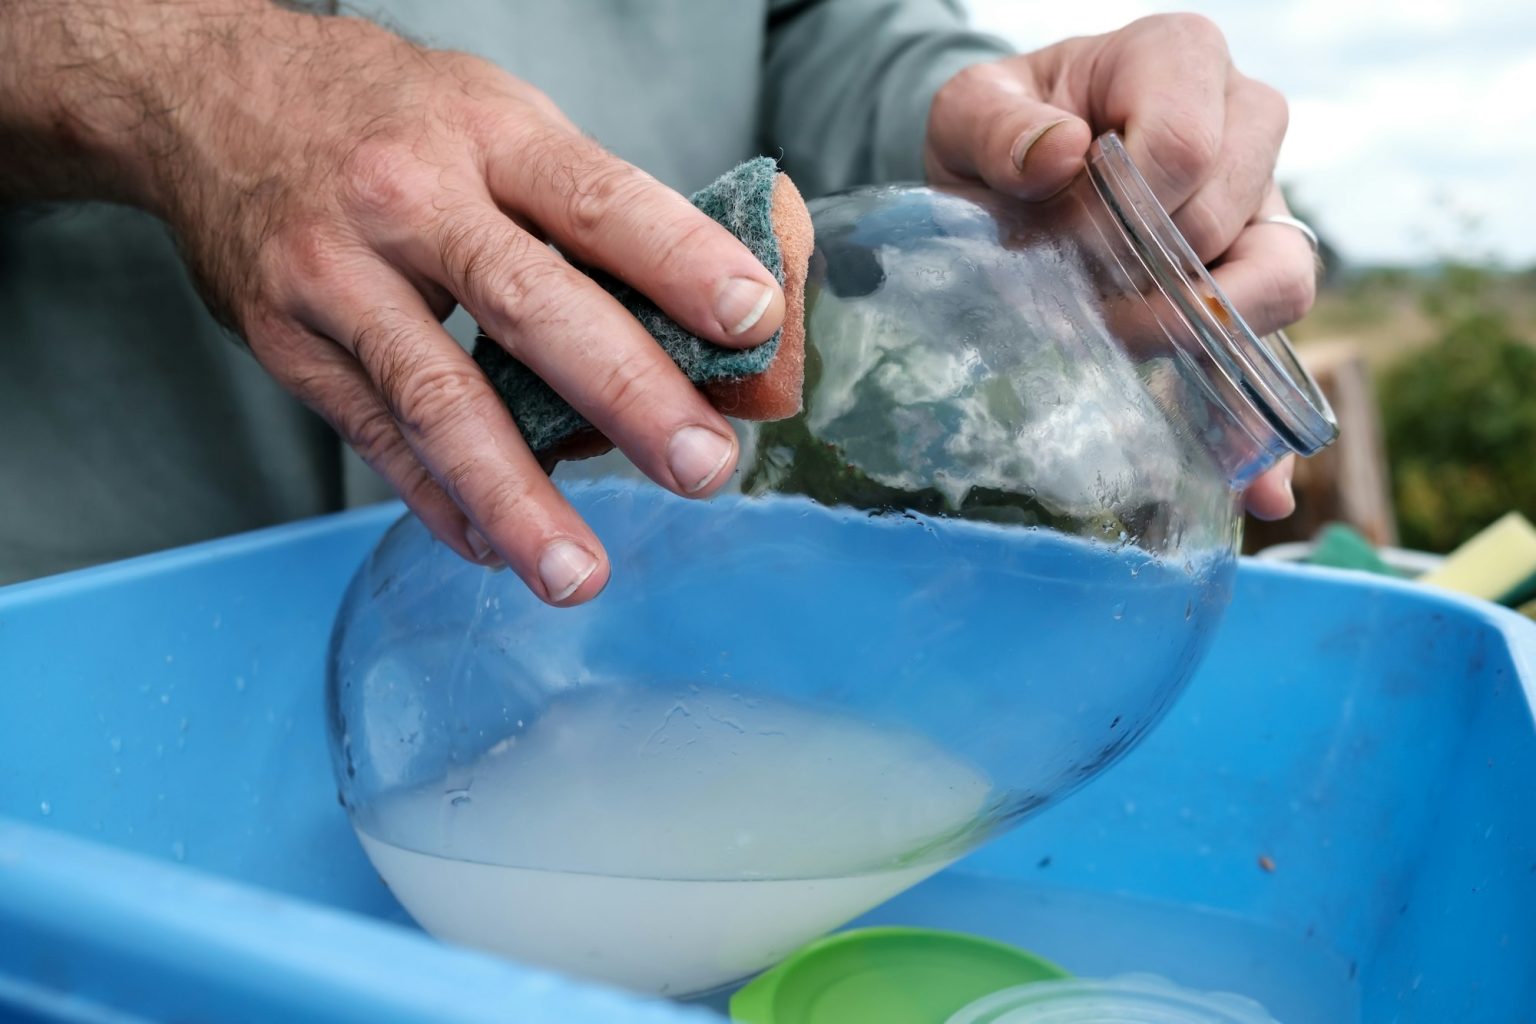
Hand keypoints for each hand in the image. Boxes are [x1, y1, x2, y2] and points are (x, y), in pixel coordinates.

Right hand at [3, 1, 785, 604]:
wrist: (208, 98)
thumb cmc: (388, 117)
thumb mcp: (497, 120)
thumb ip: (591, 218)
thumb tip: (701, 333)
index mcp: (486, 134)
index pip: (599, 200)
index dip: (681, 260)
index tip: (754, 319)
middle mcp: (408, 201)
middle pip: (530, 304)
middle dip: (626, 393)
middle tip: (701, 467)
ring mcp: (337, 275)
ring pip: (438, 397)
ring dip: (516, 496)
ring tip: (580, 572)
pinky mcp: (290, 341)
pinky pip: (376, 437)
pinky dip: (440, 501)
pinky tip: (493, 548)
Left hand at [923, 14, 1311, 518]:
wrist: (1006, 171)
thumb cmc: (997, 131)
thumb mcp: (968, 112)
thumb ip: (998, 125)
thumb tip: (1062, 155)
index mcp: (1178, 59)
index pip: (1187, 148)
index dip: (1125, 219)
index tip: (1062, 256)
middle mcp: (1243, 123)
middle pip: (1237, 220)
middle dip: (1153, 286)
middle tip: (1080, 313)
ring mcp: (1259, 204)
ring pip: (1280, 281)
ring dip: (1204, 341)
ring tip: (1128, 366)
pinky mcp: (1252, 279)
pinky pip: (1278, 350)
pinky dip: (1259, 423)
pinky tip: (1252, 488)